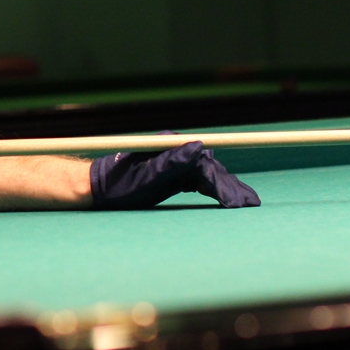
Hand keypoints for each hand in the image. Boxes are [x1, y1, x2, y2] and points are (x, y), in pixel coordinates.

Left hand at [90, 141, 259, 209]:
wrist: (99, 188)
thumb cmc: (118, 185)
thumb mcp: (144, 178)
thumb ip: (171, 163)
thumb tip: (198, 145)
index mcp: (168, 146)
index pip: (203, 164)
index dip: (221, 183)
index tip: (235, 200)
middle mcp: (174, 149)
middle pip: (209, 168)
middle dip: (229, 186)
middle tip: (250, 204)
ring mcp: (175, 160)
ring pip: (207, 174)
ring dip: (226, 188)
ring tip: (247, 203)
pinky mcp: (174, 172)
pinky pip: (198, 180)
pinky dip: (213, 190)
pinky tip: (228, 199)